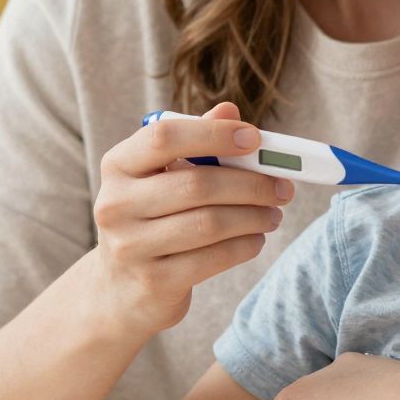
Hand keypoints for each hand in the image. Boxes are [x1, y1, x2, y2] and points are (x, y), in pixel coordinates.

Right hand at [89, 102, 294, 334]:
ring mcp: (130, 247)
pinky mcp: (154, 282)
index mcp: (118, 165)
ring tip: (274, 214)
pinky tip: (255, 239)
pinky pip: (213, 258)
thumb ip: (194, 141)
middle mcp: (116, 204)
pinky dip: (244, 246)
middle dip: (251, 184)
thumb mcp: (161, 177)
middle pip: (197, 184)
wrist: (121, 290)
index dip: (214, 134)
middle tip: (283, 187)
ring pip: (209, 224)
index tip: (255, 138)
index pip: (164, 137)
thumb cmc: (151, 219)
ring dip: (253, 216)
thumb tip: (230, 109)